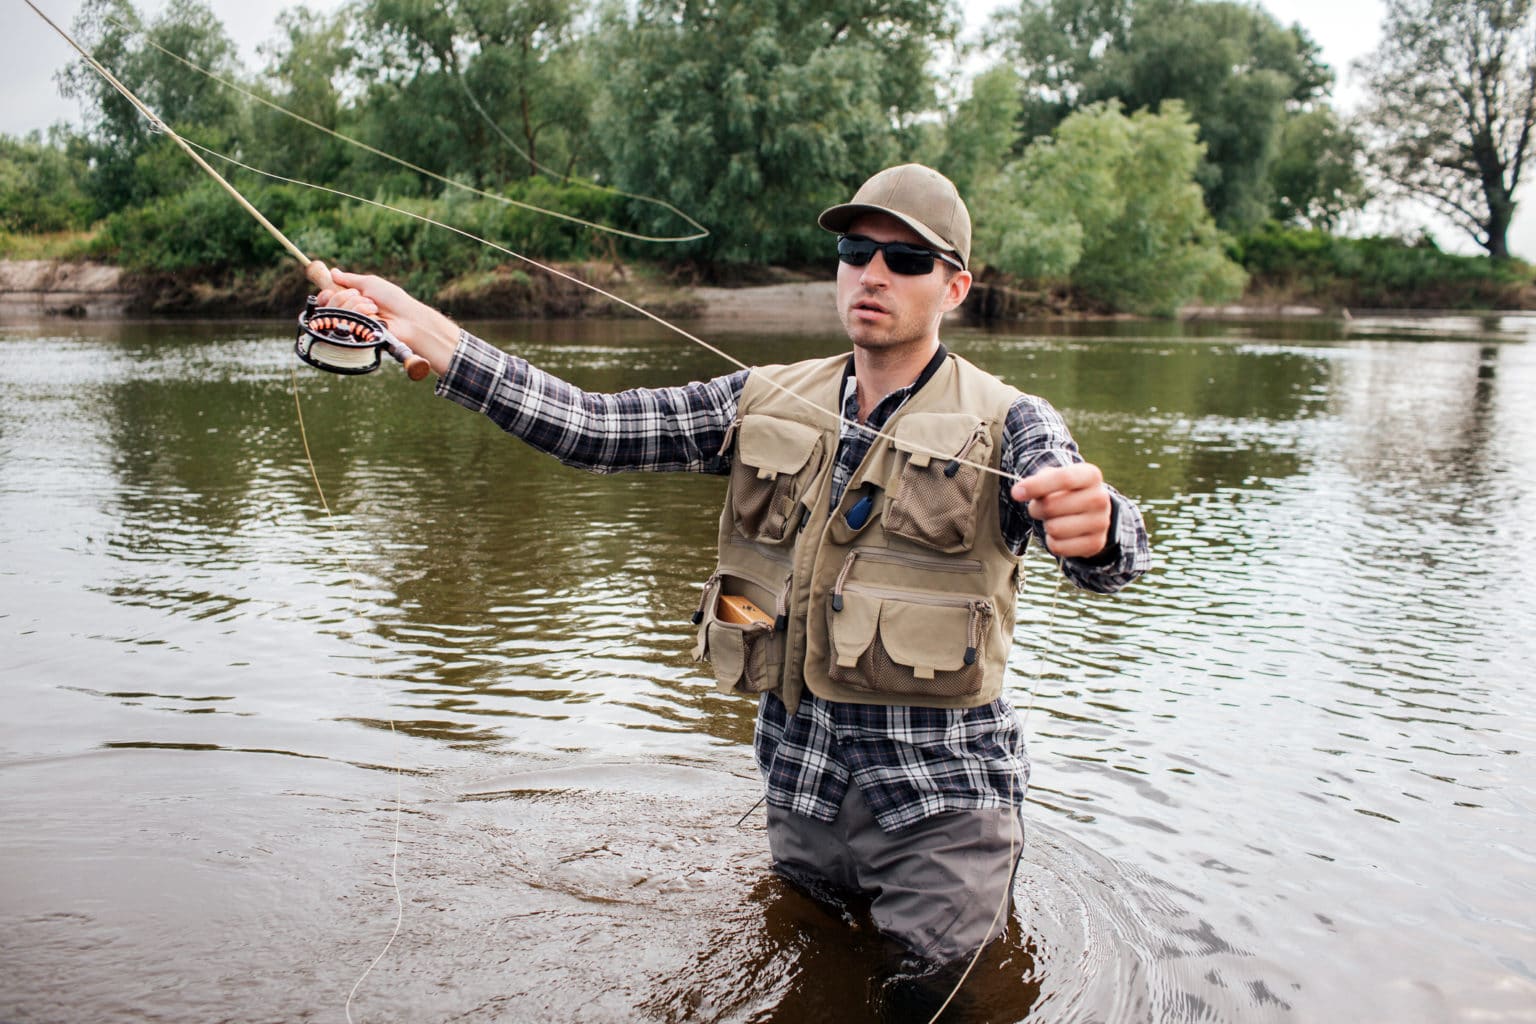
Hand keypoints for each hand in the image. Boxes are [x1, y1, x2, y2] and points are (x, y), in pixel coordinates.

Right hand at [315, 266, 460, 375]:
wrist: (408, 318)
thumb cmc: (393, 299)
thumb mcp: (370, 283)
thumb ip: (350, 279)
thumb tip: (333, 272)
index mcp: (350, 302)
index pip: (326, 301)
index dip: (325, 295)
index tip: (329, 291)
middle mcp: (348, 315)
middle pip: (328, 305)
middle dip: (345, 296)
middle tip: (362, 297)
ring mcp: (352, 326)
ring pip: (337, 311)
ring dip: (357, 304)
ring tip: (374, 307)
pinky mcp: (355, 336)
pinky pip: (347, 320)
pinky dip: (362, 312)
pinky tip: (375, 315)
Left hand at [1010, 463, 1111, 559]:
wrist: (1090, 513)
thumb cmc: (1065, 492)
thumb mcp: (1054, 478)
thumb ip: (1038, 480)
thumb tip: (1019, 491)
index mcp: (1091, 475)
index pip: (1063, 479)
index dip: (1036, 486)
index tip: (1016, 492)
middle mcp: (1100, 498)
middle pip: (1052, 506)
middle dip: (1036, 508)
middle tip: (1040, 508)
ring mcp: (1101, 523)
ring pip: (1054, 529)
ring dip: (1046, 526)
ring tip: (1053, 520)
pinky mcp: (1095, 544)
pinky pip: (1058, 547)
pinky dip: (1052, 542)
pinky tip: (1060, 534)